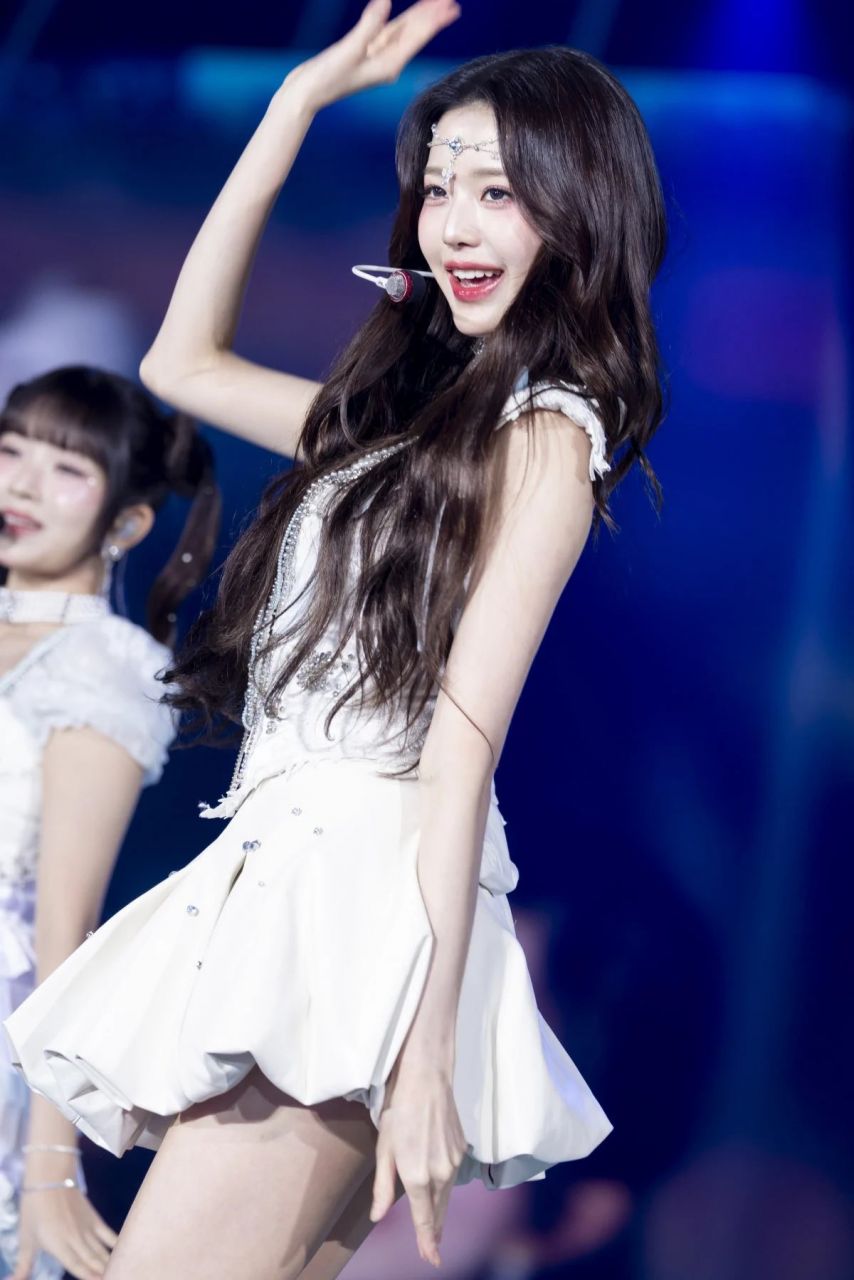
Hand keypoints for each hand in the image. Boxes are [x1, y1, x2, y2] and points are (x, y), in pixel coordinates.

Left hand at [12, 1185, 116, 1279]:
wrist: (50, 1178)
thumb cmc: (34, 1210)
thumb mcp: (25, 1239)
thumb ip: (23, 1265)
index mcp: (58, 1245)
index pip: (77, 1266)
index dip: (89, 1276)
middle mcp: (76, 1239)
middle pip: (93, 1260)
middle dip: (104, 1272)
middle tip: (116, 1276)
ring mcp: (88, 1228)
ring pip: (102, 1250)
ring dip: (111, 1262)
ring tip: (121, 1271)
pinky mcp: (94, 1218)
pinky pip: (108, 1234)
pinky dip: (116, 1243)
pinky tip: (124, 1251)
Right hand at [283, 0, 460, 113]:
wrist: (305, 94)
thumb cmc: (325, 78)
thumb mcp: (348, 51)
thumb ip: (369, 26)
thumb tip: (385, 1)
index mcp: (389, 65)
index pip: (417, 37)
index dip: (434, 19)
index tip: (451, 6)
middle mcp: (387, 62)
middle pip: (415, 34)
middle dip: (433, 16)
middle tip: (451, 1)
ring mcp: (376, 58)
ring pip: (403, 32)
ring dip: (419, 17)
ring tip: (435, 4)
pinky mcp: (364, 53)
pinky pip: (387, 33)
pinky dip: (399, 21)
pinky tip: (407, 15)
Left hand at [369, 1061, 467, 1268]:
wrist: (427, 1080)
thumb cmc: (399, 1111)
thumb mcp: (384, 1150)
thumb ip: (382, 1187)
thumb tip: (377, 1216)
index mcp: (417, 1176)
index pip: (424, 1219)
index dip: (428, 1242)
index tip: (432, 1260)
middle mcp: (440, 1173)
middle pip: (439, 1211)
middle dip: (436, 1231)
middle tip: (433, 1250)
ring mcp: (455, 1161)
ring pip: (448, 1195)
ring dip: (441, 1210)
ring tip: (436, 1226)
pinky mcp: (462, 1149)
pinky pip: (454, 1175)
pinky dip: (446, 1185)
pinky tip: (440, 1185)